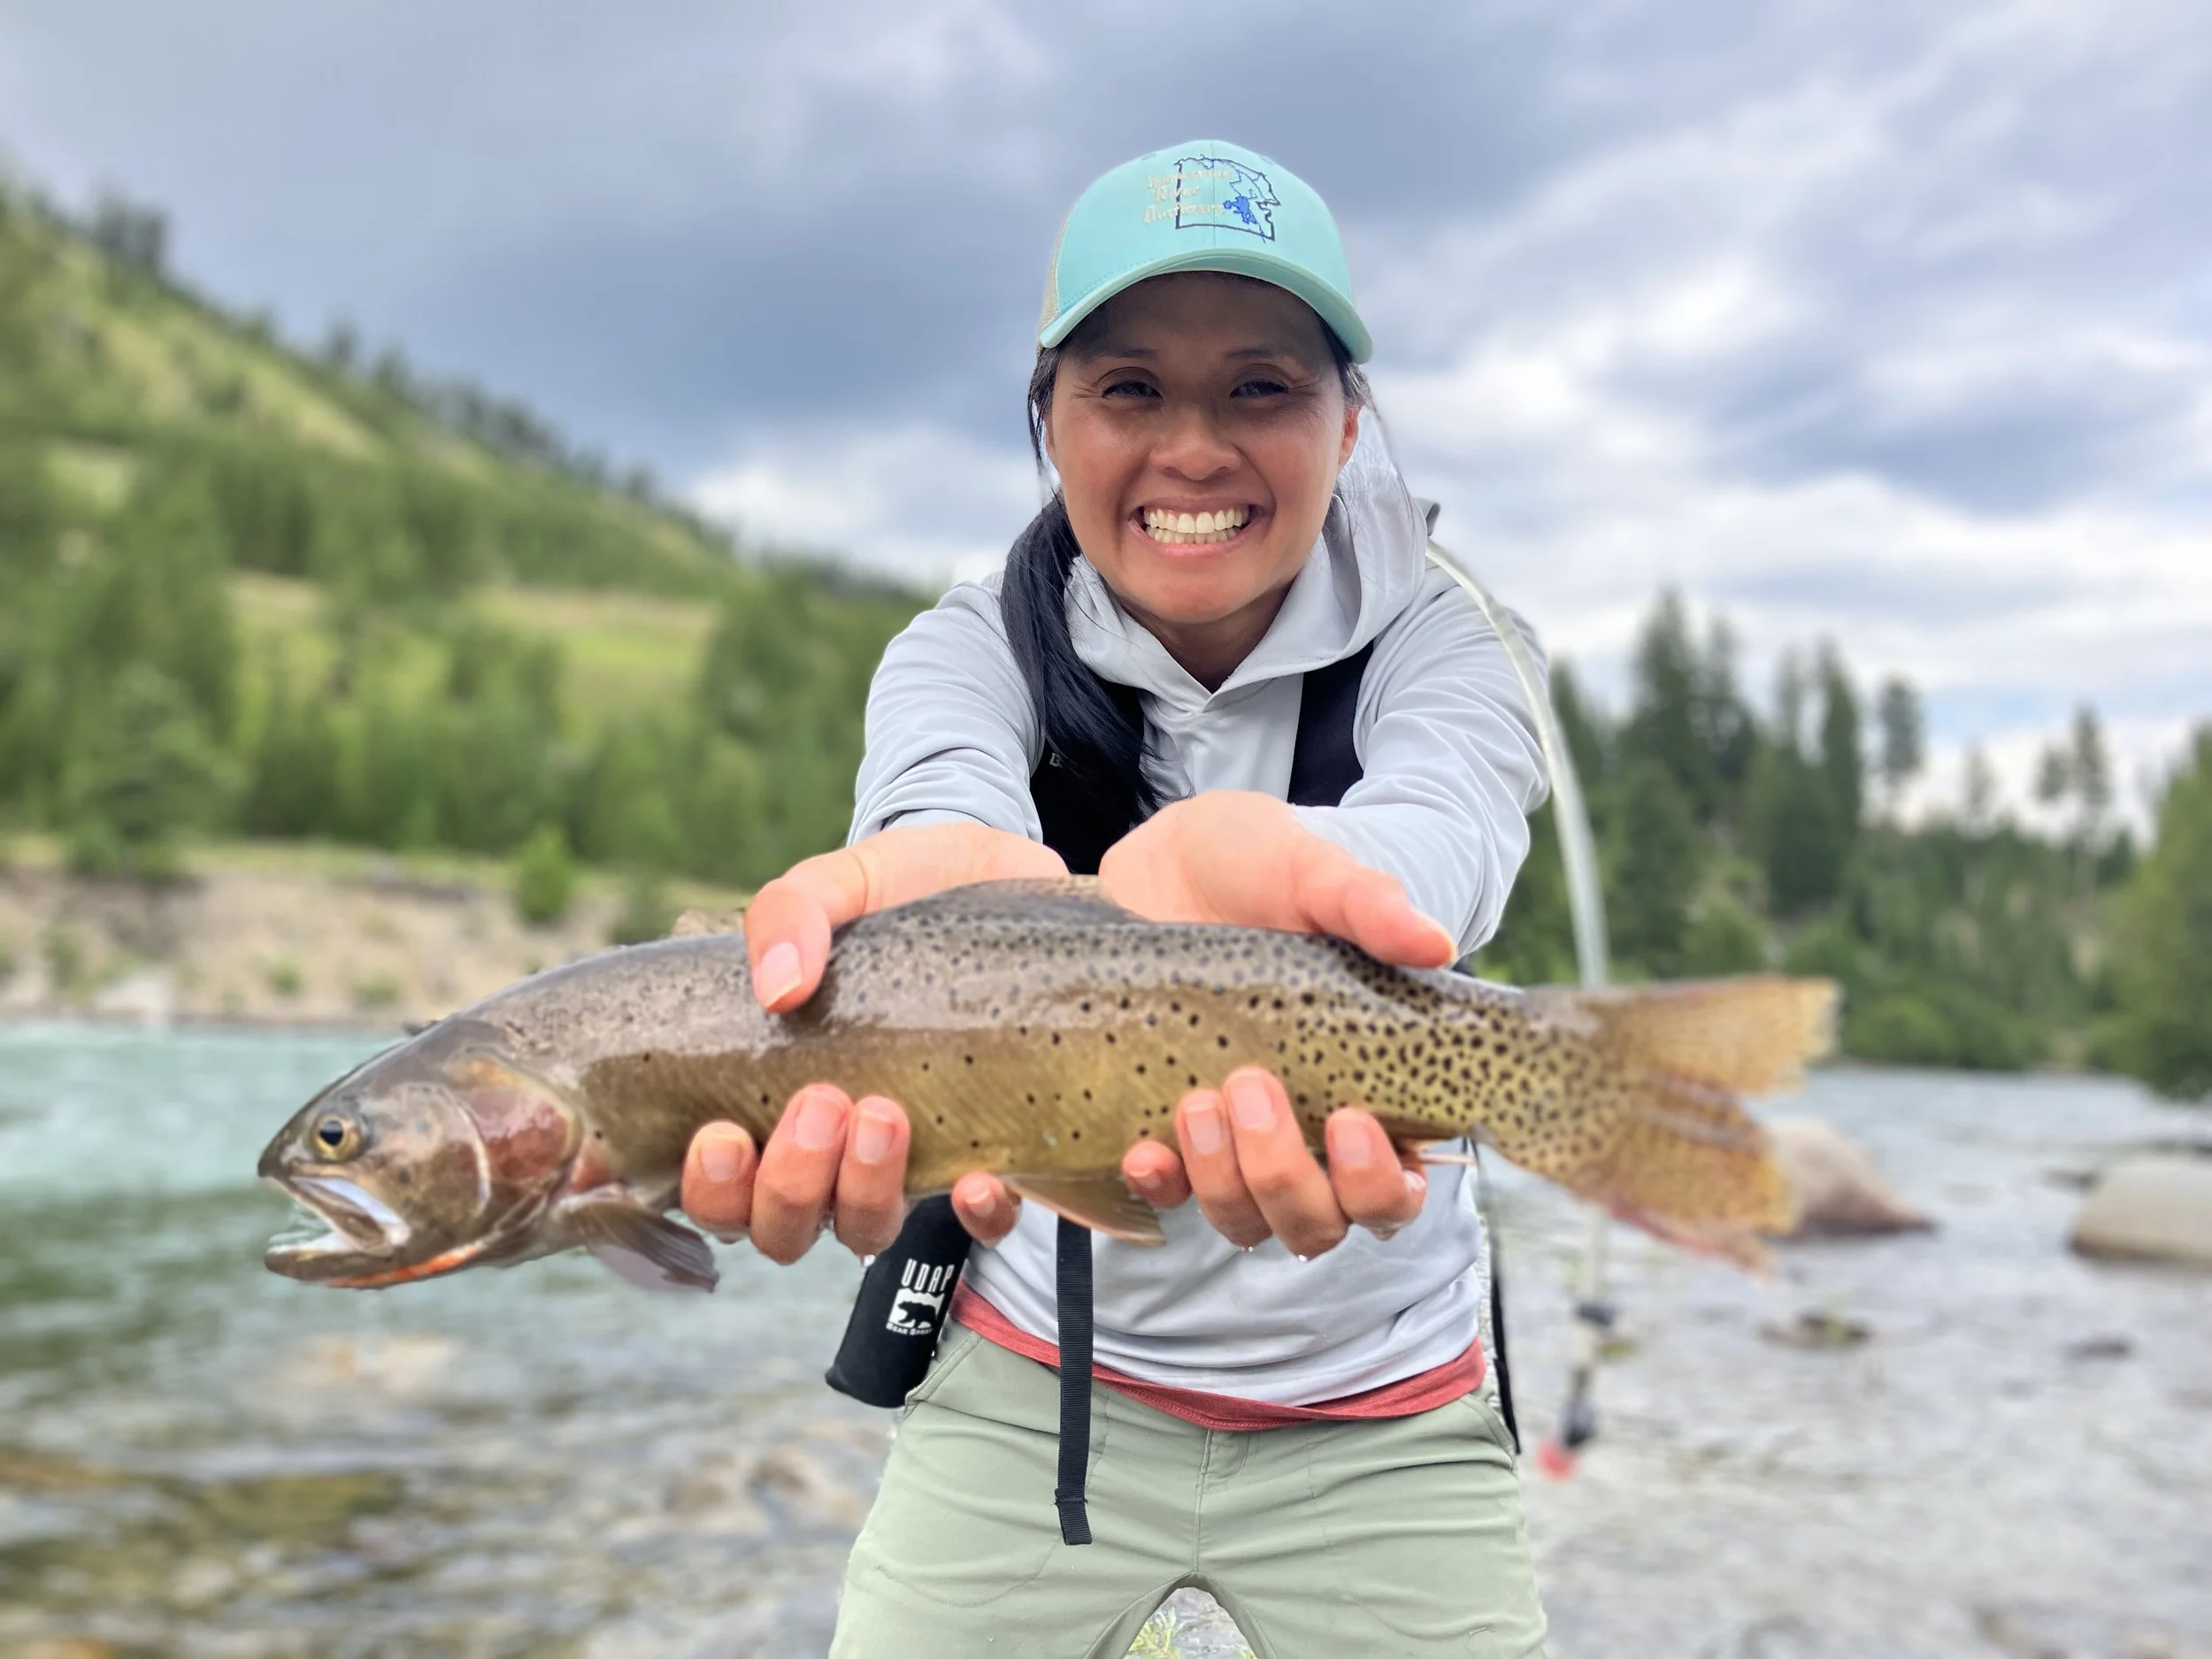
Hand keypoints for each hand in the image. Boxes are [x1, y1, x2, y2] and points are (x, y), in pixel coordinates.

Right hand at [682, 823, 1070, 1259]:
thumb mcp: (838, 884)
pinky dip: (978, 1216)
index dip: (708, 1191)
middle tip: (819, 1103)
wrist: (999, 872)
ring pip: (865, 1229)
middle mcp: (830, 1147)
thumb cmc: (896, 892)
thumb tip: (777, 989)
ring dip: (864, 1193)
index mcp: (768, 1094)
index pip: (715, 1187)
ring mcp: (910, 1159)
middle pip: (780, 1227)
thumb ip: (789, 914)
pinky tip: (979, 1179)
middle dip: (789, 1184)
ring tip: (883, 1114)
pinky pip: (984, 1225)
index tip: (722, 1134)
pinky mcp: (993, 1152)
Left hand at [1098, 792, 1452, 1253]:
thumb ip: (1366, 903)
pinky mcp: (1161, 1131)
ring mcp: (1228, 1141)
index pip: (1394, 1187)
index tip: (1349, 1120)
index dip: (1379, 1183)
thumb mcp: (1308, 871)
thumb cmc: (1255, 867)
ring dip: (1225, 1182)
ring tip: (1197, 1102)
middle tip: (1251, 1088)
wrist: (1158, 861)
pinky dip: (1157, 1185)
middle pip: (1317, 1222)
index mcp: (1362, 1087)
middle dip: (1286, 1178)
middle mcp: (1301, 1133)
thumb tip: (1433, 943)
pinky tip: (1141, 1150)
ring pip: (1244, 1222)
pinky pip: (1163, 1196)